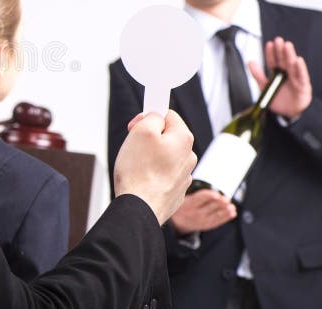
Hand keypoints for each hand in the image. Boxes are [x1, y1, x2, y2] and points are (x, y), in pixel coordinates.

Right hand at [114, 110, 196, 225]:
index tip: (137, 123)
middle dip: (149, 138)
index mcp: (183, 139)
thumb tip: (156, 117)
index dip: (149, 116)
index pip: (168, 115)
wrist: (139, 207)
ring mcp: (183, 176)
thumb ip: (152, 117)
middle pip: (166, 136)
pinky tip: (140, 179)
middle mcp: (188, 157)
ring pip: (164, 156)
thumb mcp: (142, 131)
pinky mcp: (174, 191)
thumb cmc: (139, 172)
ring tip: (135, 165)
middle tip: (133, 145)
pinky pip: (162, 174)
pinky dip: (151, 173)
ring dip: (149, 157)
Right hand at [169, 189, 235, 234]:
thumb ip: (187, 187)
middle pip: (211, 206)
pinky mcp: (206, 225)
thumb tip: (190, 175)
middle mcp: (195, 213)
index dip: (210, 195)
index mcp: (189, 203)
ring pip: (216, 215)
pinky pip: (218, 221)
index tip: (218, 194)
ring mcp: (201, 220)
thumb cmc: (182, 204)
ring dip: (226, 210)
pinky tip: (232, 213)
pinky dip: (226, 217)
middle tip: (227, 200)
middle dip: (221, 203)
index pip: (202, 198)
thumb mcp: (180, 196)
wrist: (177, 222)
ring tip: (232, 207)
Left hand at [248, 37, 311, 119]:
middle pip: (283, 60)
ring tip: (287, 46)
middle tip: (279, 40)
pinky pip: (302, 76)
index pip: (273, 61)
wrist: (286, 113)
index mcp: (277, 72)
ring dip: (290, 55)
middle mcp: (287, 73)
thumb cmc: (277, 98)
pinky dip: (300, 69)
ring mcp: (295, 79)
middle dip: (281, 50)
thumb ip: (257, 74)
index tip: (269, 44)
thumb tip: (250, 61)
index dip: (271, 53)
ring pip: (292, 65)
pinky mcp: (302, 86)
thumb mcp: (264, 85)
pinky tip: (298, 60)